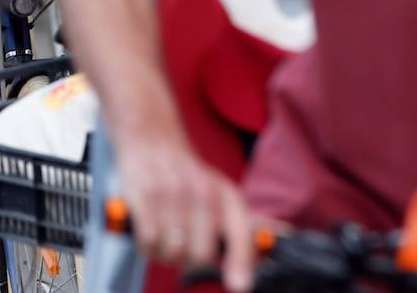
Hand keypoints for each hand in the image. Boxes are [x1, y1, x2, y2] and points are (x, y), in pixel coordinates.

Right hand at [115, 131, 258, 291]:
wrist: (152, 138)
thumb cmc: (187, 174)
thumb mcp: (220, 192)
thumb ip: (242, 225)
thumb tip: (271, 245)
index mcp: (225, 196)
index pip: (240, 235)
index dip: (242, 265)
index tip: (239, 286)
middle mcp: (202, 193)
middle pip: (200, 255)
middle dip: (187, 260)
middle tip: (181, 245)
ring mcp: (173, 194)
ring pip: (171, 252)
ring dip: (164, 252)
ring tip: (163, 233)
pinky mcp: (145, 195)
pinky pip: (148, 242)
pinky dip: (146, 244)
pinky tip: (148, 229)